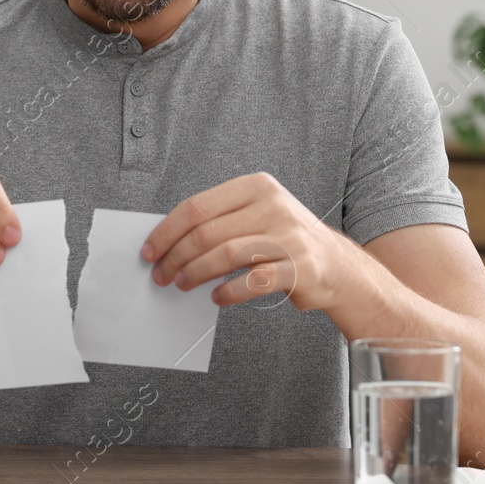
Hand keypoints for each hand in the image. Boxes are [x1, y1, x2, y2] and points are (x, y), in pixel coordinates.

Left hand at [140, 172, 342, 309]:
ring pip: (225, 255)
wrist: (334, 263)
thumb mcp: (255, 215)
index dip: (167, 231)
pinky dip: (228, 292)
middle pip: (207, 232)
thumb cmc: (283, 239)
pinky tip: (217, 297)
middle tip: (161, 274)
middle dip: (176, 257)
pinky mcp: (299, 267)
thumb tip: (168, 243)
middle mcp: (273, 206)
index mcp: (256, 186)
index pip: (197, 206)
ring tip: (182, 284)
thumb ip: (219, 221)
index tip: (150, 250)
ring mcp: (288, 236)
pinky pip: (252, 282)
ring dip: (195, 274)